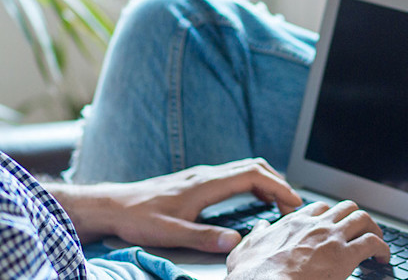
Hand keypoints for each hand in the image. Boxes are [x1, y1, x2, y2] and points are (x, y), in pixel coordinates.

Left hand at [48, 158, 302, 251]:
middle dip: (279, 183)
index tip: (295, 203)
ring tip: (279, 204)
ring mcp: (201, 176)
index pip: (253, 175)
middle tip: (293, 206)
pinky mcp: (196, 182)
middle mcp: (206, 175)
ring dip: (266, 183)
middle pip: (254, 167)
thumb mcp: (170, 233)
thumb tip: (235, 241)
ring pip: (244, 169)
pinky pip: (233, 176)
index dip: (279, 187)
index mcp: (205, 184)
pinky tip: (252, 201)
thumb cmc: (138, 218)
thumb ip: (203, 237)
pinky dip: (252, 184)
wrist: (112, 205)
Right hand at [225, 200, 389, 279]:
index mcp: (293, 223)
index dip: (330, 216)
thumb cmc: (254, 274)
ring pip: (363, 219)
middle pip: (345, 208)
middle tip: (361, 231)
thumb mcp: (246, 249)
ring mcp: (332, 238)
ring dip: (374, 229)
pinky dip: (383, 249)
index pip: (319, 208)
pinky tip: (383, 258)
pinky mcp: (346, 256)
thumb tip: (260, 228)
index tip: (335, 225)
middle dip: (356, 218)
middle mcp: (316, 225)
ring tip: (378, 242)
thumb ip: (255, 236)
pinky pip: (373, 243)